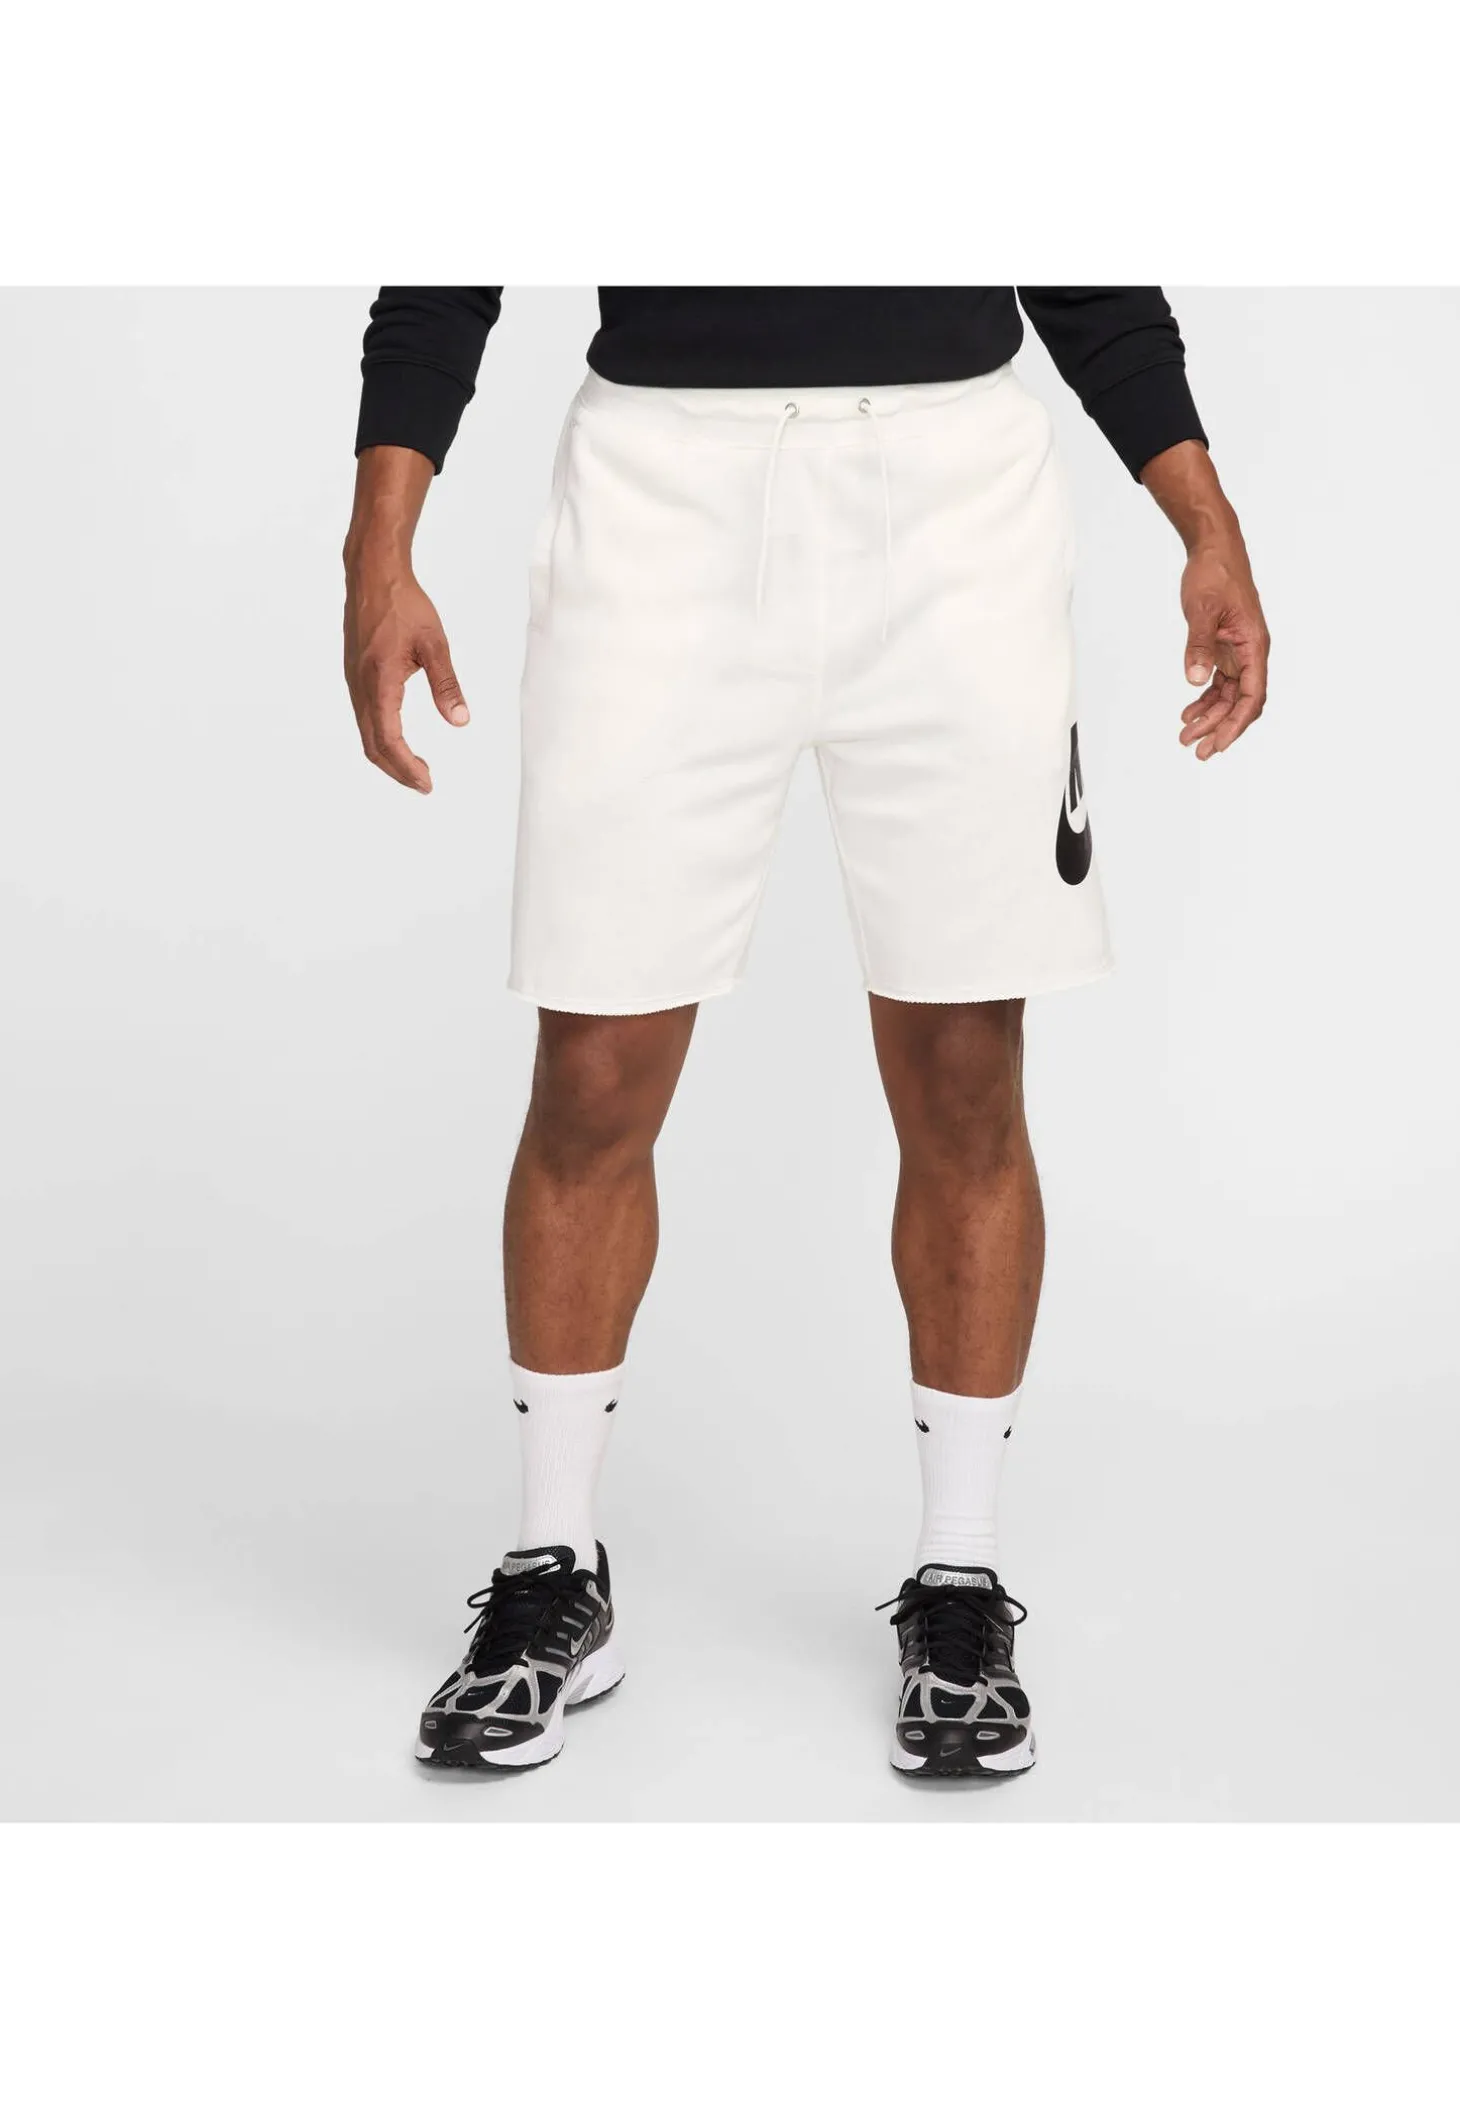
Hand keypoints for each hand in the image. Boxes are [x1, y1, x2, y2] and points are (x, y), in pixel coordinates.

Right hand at [343, 559, 467, 792]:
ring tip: (415, 769)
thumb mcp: (434, 644)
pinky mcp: (355, 675)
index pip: (389, 739)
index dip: (406, 767)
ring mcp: (354, 682)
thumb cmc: (404, 604)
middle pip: (373, 745)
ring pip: (366, 733)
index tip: (427, 783)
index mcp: (379, 681)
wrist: (372, 574)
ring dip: (389, 756)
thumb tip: (460, 721)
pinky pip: (364, 717)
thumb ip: (446, 685)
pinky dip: (381, 737)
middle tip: (425, 784)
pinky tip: (398, 738)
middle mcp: (360, 686)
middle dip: (398, 770)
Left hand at [1177, 534, 1269, 761]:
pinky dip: (1204, 699)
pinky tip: (1188, 712)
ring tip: (1186, 736)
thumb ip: (1199, 646)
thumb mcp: (1202, 611)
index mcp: (1254, 646)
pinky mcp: (1224, 648)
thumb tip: (1194, 680)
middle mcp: (1250, 653)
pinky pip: (1219, 682)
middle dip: (1220, 728)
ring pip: (1228, 696)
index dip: (1236, 724)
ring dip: (1209, 717)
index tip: (1218, 744)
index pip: (1252, 696)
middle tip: (1197, 751)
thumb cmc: (1214, 574)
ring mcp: (1238, 652)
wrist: (1213, 549)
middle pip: (1241, 703)